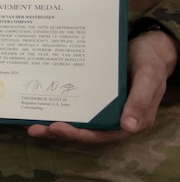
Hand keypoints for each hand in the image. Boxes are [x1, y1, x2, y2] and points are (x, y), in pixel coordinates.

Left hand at [26, 28, 178, 143]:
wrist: (147, 46)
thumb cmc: (149, 61)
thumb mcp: (148, 78)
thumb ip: (140, 100)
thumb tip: (129, 127)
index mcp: (130, 119)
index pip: (102, 134)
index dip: (80, 135)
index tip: (58, 128)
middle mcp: (114, 117)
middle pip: (85, 130)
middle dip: (60, 132)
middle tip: (36, 129)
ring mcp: (101, 106)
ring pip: (77, 119)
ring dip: (55, 123)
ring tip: (32, 124)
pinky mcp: (93, 95)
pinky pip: (75, 103)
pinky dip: (59, 104)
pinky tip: (41, 103)